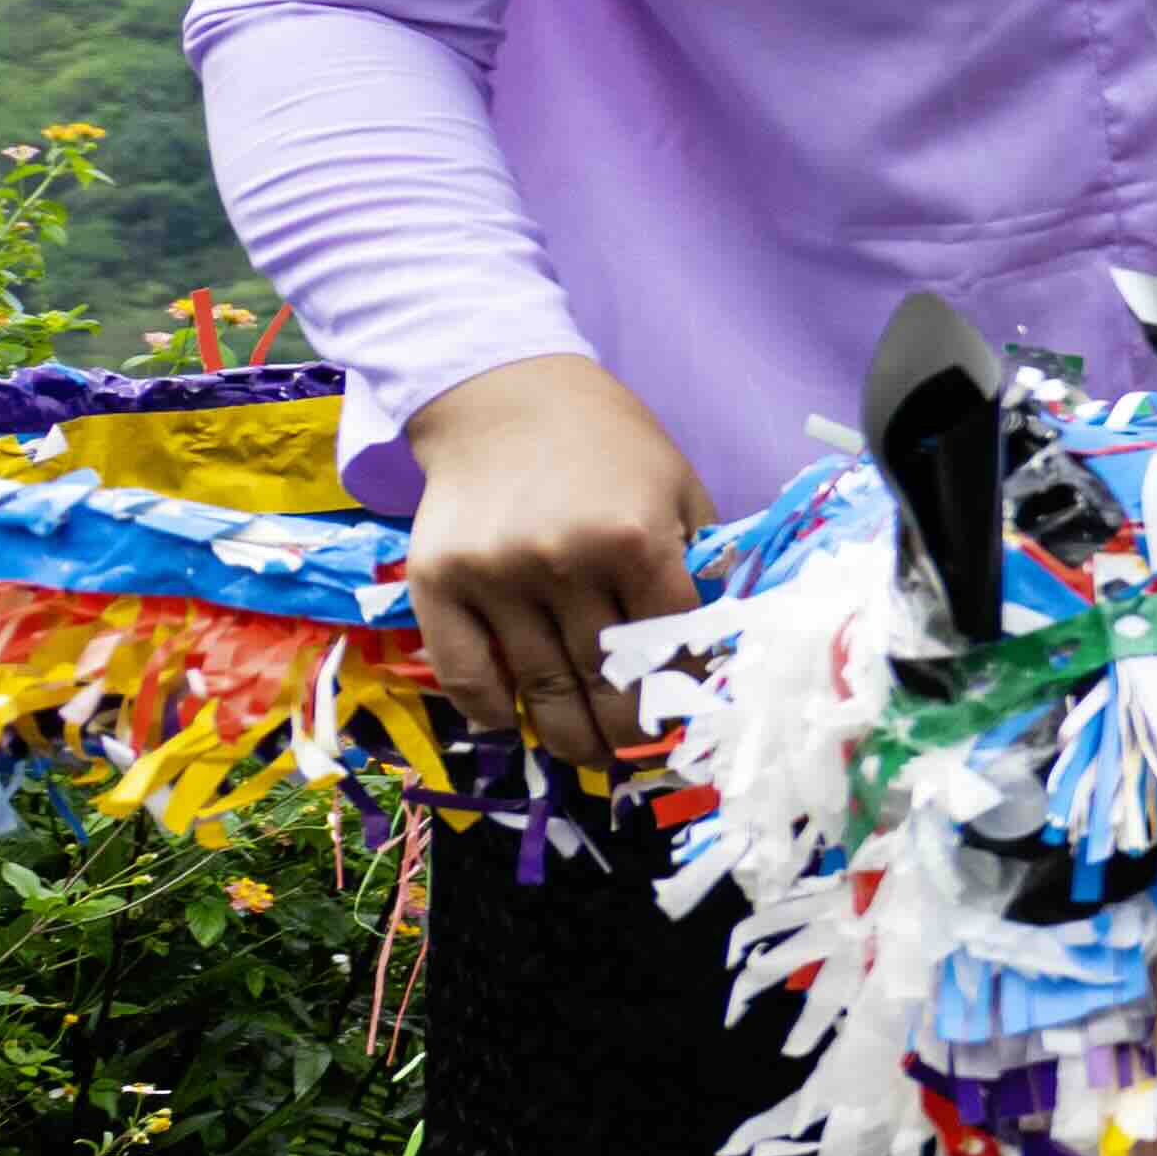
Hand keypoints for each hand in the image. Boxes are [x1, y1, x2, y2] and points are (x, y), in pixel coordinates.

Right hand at [402, 354, 704, 774]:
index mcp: (638, 539)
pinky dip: (492, 711)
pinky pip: (465, 673)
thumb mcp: (677, 488)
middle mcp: (566, 561)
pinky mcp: (437, 581)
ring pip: (540, 689)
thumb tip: (719, 648)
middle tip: (636, 760)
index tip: (686, 727)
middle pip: (606, 681)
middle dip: (627, 735)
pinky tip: (514, 721)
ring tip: (588, 757)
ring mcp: (496, 575)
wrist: (502, 395)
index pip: (672, 648)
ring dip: (568, 737)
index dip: (681, 696)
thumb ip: (699, 561)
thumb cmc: (607, 444)